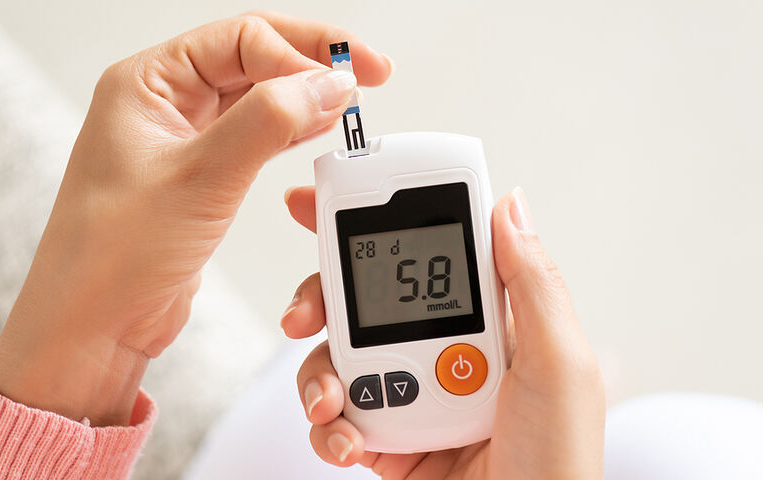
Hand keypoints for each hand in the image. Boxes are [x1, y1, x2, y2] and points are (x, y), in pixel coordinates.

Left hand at [0, 12, 391, 425]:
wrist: (93, 326)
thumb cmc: (112, 257)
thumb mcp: (201, 178)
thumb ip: (269, 122)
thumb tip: (327, 83)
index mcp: (147, 83)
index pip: (240, 39)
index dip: (299, 53)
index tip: (344, 82)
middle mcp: (163, 104)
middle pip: (252, 57)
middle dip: (311, 63)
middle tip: (366, 73)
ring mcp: (182, 140)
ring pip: (256, 96)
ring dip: (304, 96)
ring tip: (349, 104)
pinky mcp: (199, 176)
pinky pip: (253, 135)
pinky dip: (290, 131)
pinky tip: (318, 130)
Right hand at [282, 187, 604, 478]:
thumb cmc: (558, 460)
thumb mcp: (559, 364)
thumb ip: (532, 284)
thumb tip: (509, 205)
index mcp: (484, 322)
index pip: (425, 257)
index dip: (378, 225)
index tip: (325, 207)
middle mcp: (440, 350)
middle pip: (364, 302)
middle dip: (321, 300)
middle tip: (301, 315)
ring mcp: (409, 393)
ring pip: (338, 358)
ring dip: (317, 374)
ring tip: (327, 400)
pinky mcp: (384, 438)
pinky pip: (336, 418)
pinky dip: (327, 428)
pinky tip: (346, 440)